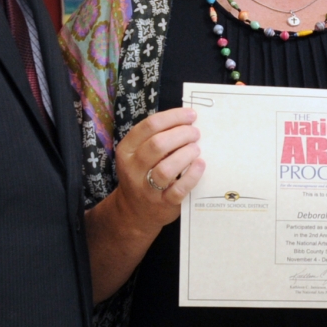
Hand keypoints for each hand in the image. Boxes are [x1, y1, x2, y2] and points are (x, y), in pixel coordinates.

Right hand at [111, 107, 204, 233]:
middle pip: (157, 145)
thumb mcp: (139, 154)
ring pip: (166, 168)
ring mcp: (147, 188)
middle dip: (181, 134)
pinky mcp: (163, 203)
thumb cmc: (143, 174)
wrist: (136, 211)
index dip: (173, 117)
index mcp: (127, 150)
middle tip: (195, 133)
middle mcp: (133, 168)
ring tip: (196, 148)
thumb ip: (156, 137)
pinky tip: (200, 165)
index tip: (190, 115)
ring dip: (185, 154)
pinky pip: (178, 189)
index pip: (149, 126)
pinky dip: (192, 176)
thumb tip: (187, 119)